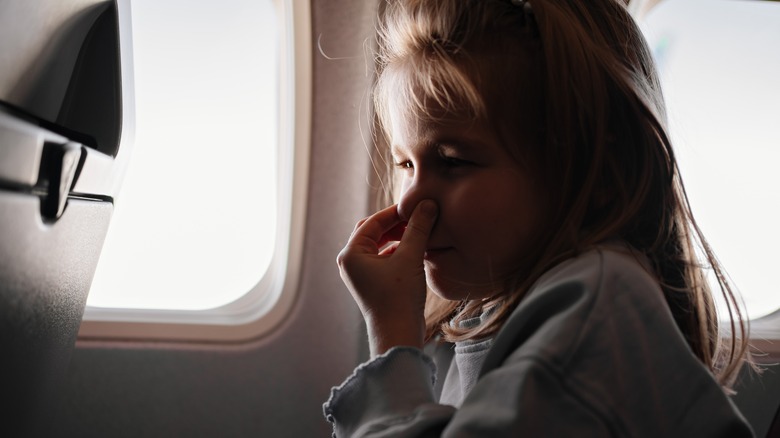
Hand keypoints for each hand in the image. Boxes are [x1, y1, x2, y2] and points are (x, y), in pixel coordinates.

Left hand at [337, 200, 437, 356]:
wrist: (397, 334)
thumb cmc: (399, 297)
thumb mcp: (410, 258)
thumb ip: (417, 228)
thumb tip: (428, 203)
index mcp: (351, 253)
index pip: (373, 221)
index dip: (396, 212)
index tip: (417, 205)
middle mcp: (349, 261)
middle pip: (373, 231)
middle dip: (395, 224)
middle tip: (417, 217)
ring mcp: (358, 273)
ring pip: (378, 244)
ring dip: (398, 237)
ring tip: (419, 232)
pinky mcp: (370, 282)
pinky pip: (382, 257)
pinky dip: (397, 250)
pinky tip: (415, 250)